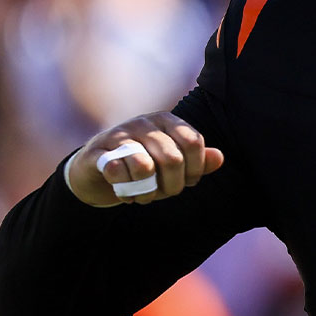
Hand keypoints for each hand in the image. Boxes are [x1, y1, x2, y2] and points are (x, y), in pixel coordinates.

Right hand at [67, 112, 223, 206]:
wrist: (95, 171)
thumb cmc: (144, 166)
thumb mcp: (174, 165)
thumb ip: (198, 161)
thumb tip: (220, 158)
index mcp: (166, 121)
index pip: (193, 142)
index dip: (196, 169)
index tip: (189, 181)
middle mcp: (144, 122)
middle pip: (173, 159)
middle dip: (173, 186)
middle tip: (165, 193)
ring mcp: (119, 135)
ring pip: (145, 168)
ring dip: (147, 192)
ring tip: (145, 195)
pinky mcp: (97, 152)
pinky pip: (118, 174)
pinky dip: (125, 191)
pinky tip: (124, 192)